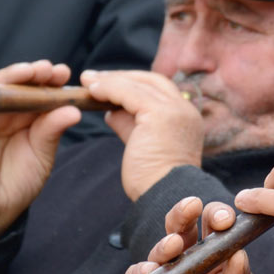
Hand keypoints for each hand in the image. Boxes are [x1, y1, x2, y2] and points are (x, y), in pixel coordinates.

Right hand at [0, 61, 81, 239]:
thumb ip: (52, 131)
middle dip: (34, 73)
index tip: (65, 74)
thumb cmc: (19, 182)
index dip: (51, 80)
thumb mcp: (42, 156)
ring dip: (11, 76)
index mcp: (29, 116)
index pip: (39, 90)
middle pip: (18, 83)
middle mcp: (6, 111)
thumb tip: (73, 110)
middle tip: (50, 70)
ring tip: (30, 72)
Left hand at [80, 70, 202, 200]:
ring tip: (87, 81)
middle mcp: (185, 110)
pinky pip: (129, 92)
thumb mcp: (142, 145)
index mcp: (187, 118)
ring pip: (138, 84)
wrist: (165, 197)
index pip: (159, 90)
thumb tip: (110, 112)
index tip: (109, 85)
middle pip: (151, 81)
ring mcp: (174, 110)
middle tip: (93, 78)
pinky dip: (109, 88)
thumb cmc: (154, 181)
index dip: (133, 84)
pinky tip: (92, 90)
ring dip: (110, 80)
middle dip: (121, 76)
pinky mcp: (159, 114)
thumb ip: (129, 125)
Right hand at [124, 197, 270, 273]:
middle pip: (183, 224)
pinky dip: (140, 271)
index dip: (219, 215)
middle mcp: (191, 259)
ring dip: (166, 241)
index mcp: (219, 254)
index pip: (215, 223)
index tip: (226, 219)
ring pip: (160, 247)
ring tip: (175, 245)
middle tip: (193, 207)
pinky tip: (150, 272)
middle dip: (185, 211)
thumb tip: (239, 255)